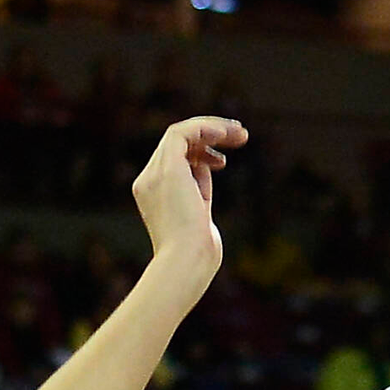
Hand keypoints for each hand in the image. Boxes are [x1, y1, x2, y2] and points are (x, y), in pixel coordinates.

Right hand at [131, 116, 246, 266]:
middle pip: (177, 144)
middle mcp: (148, 181)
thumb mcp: (200, 212)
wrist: (186, 262)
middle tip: (240, 135)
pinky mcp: (167, 168)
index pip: (174, 160)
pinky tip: (227, 133)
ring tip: (241, 134)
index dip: (199, 153)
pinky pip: (182, 132)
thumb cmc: (198, 251)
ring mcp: (154, 174)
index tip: (223, 161)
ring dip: (213, 128)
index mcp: (153, 193)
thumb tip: (206, 163)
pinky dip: (206, 127)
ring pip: (179, 133)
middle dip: (209, 135)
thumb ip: (199, 187)